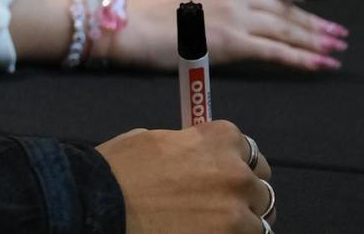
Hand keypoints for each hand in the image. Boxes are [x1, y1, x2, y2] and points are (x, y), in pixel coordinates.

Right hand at [97, 121, 274, 233]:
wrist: (102, 205)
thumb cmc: (119, 170)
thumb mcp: (153, 140)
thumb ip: (186, 146)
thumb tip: (194, 156)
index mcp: (220, 139)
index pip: (249, 150)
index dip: (236, 162)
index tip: (226, 173)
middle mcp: (236, 174)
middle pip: (261, 187)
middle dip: (244, 194)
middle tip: (222, 204)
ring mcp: (236, 213)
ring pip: (261, 220)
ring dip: (243, 222)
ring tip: (218, 225)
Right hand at [99, 0, 347, 72]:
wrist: (130, 27)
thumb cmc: (152, 11)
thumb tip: (240, 5)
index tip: (304, 0)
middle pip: (285, 5)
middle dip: (315, 22)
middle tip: (338, 33)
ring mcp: (235, 14)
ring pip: (287, 28)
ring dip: (316, 41)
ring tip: (336, 49)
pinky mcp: (232, 42)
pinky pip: (277, 51)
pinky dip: (303, 59)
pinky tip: (321, 64)